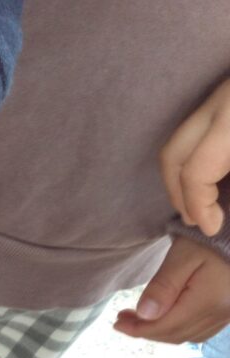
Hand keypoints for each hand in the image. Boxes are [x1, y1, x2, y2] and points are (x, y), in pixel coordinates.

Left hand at [114, 236, 229, 342]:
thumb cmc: (212, 238)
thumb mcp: (183, 256)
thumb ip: (163, 286)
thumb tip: (144, 315)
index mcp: (206, 303)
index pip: (165, 326)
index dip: (138, 329)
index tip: (116, 324)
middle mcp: (220, 315)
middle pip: (175, 334)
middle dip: (145, 331)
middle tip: (123, 320)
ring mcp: (228, 315)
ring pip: (188, 335)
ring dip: (161, 331)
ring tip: (139, 319)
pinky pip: (202, 330)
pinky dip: (180, 328)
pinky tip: (167, 318)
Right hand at [161, 79, 229, 235]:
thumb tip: (218, 219)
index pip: (195, 170)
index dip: (198, 206)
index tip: (212, 227)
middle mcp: (221, 101)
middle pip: (173, 152)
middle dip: (176, 192)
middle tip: (193, 217)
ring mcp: (222, 92)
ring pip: (181, 137)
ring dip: (181, 173)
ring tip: (196, 199)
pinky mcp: (227, 90)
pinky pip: (200, 126)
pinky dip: (196, 153)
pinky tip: (211, 171)